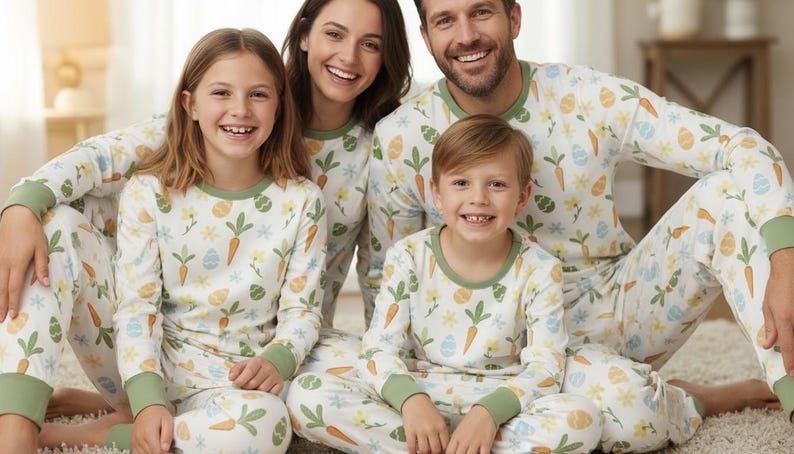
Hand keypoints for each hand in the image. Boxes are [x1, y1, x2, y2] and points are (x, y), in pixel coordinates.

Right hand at [0, 205, 48, 321]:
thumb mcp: (42, 248)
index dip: (13, 302)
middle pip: (1, 288)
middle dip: (0, 305)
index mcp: (17, 263)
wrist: (18, 214)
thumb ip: (42, 267)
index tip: (12, 315)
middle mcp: (4, 263)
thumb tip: (45, 285)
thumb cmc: (33, 231)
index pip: (14, 288)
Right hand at [131, 405, 172, 453]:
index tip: (171, 452)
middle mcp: (139, 438)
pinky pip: (138, 453)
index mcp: (148, 433)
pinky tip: (152, 449)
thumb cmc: (158, 413)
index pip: (157, 451)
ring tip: (161, 448)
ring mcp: (135, 441)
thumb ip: (167, 434)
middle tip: (168, 450)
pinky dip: (146, 453)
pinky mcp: (133, 443)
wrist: (146, 408)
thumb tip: (166, 448)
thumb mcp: (167, 420)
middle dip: (161, 453)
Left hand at [229, 357, 283, 393]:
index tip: (235, 385)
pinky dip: (265, 396)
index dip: (240, 380)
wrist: (271, 365)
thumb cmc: (254, 367)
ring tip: (253, 389)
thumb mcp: (243, 365)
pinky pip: (271, 394)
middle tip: (244, 387)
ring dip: (256, 392)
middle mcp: (268, 368)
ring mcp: (275, 376)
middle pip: (254, 383)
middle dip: (246, 387)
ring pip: (262, 390)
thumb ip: (235, 370)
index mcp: (258, 361)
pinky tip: (262, 392)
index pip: (249, 372)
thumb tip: (231, 378)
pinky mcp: (280, 384)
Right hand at [401, 393, 447, 453]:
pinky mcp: (410, 431)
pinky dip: (413, 453)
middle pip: (435, 450)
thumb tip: (444, 448)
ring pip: (424, 450)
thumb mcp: (439, 420)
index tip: (441, 452)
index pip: (445, 445)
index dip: (444, 452)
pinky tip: (414, 453)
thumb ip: (442, 433)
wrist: (415, 400)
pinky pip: (412, 447)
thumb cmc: (428, 411)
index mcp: (441, 426)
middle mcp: (432, 429)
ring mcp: (420, 430)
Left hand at [447, 405, 496, 453]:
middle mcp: (465, 440)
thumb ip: (455, 439)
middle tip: (462, 453)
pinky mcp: (486, 444)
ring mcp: (475, 443)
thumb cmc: (472, 419)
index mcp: (457, 436)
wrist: (485, 411)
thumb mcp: (459, 428)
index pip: (449, 451)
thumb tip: (451, 448)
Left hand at [762, 247, 793, 374]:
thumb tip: (767, 345)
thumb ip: (770, 328)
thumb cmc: (777, 287)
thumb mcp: (768, 307)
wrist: (790, 267)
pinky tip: (793, 338)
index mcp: (786, 319)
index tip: (791, 373)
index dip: (791, 362)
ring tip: (793, 358)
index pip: (790, 347)